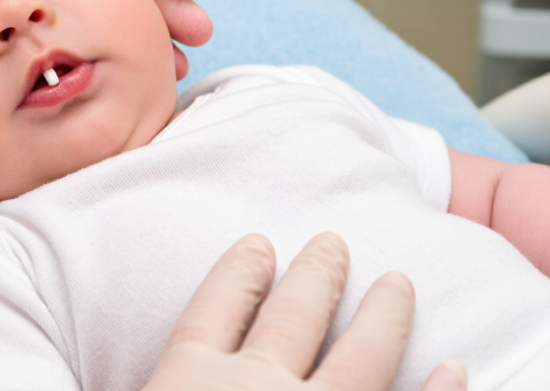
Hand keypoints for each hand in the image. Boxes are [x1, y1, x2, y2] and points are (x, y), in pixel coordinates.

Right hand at [145, 233, 467, 390]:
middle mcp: (251, 389)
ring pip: (357, 354)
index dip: (235, 274)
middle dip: (315, 277)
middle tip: (335, 243)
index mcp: (186, 382)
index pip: (213, 310)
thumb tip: (175, 380)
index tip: (256, 243)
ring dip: (382, 315)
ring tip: (398, 282)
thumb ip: (164, 388)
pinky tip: (454, 369)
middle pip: (289, 315)